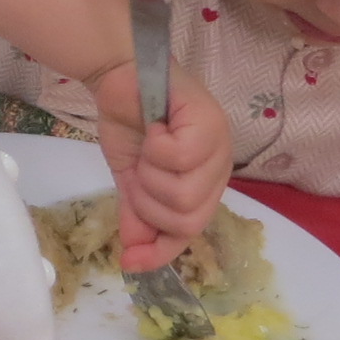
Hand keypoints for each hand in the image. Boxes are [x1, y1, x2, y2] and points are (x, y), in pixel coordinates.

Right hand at [88, 57, 232, 269]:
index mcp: (204, 185)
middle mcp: (219, 168)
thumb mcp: (130, 181)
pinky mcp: (210, 122)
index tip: (130, 262)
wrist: (119, 77)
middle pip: (187, 219)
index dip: (160, 250)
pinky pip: (180, 158)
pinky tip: (155, 128)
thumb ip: (137, 217)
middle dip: (149, 202)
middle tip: (139, 172)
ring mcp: (220, 145)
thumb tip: (132, 261)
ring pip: (184, 193)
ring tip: (147, 147)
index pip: (189, 232)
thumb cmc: (130, 124)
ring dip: (151, 174)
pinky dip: (156, 146)